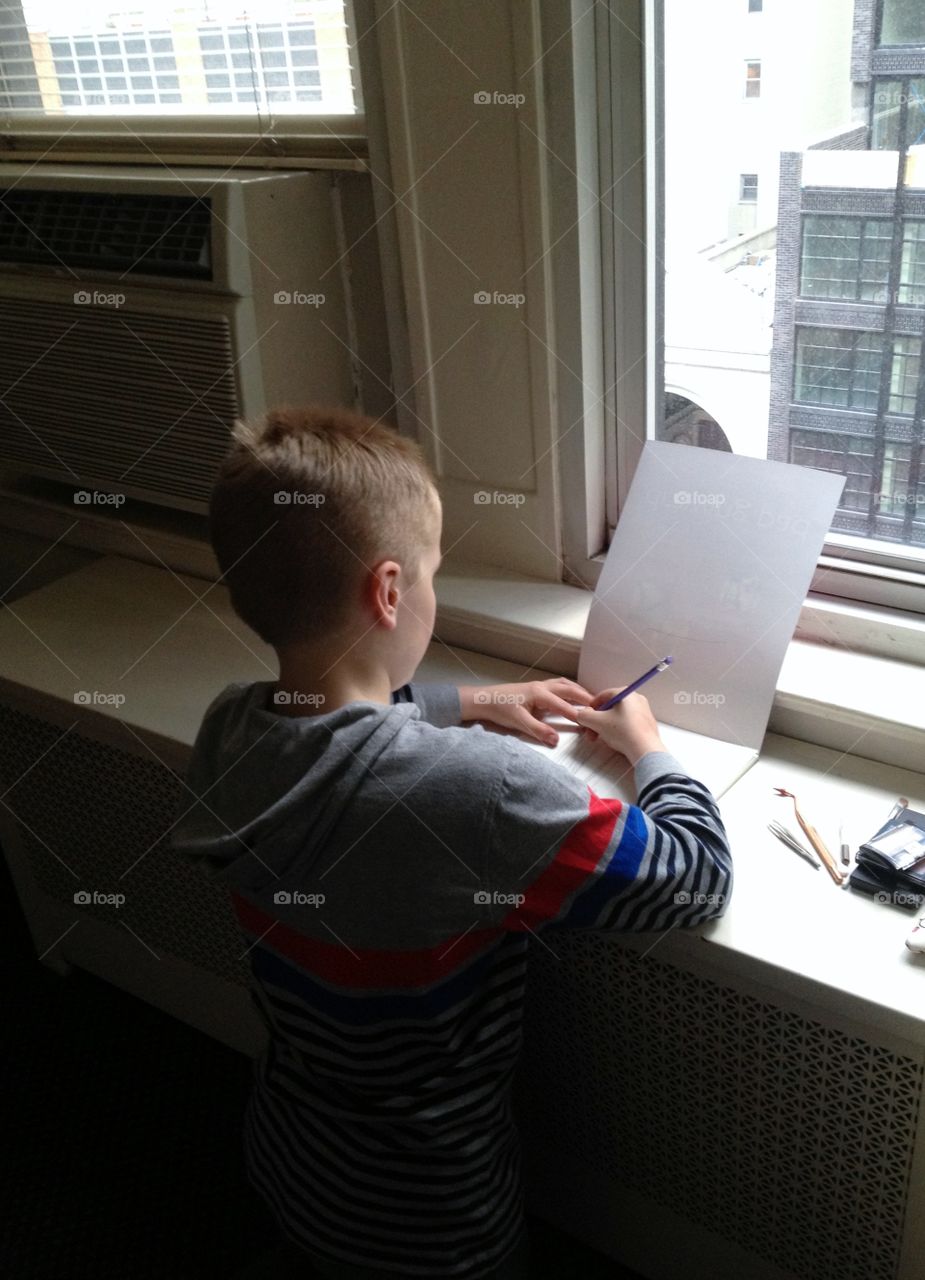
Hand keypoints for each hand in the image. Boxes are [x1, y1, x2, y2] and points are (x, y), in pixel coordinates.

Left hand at [458, 678, 594, 745]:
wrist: (483, 700)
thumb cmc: (499, 709)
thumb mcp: (518, 722)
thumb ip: (538, 730)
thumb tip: (556, 740)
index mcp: (538, 693)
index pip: (562, 704)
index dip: (576, 713)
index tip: (589, 722)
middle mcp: (541, 686)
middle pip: (568, 689)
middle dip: (584, 697)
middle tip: (600, 706)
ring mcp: (539, 686)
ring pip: (564, 684)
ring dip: (578, 690)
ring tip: (592, 699)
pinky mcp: (536, 689)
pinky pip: (558, 686)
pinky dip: (570, 689)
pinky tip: (573, 695)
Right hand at [573, 688, 664, 763]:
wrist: (644, 749)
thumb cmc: (624, 732)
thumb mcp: (596, 722)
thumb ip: (584, 716)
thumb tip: (582, 714)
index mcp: (625, 693)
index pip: (602, 696)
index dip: (591, 708)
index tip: (587, 717)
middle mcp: (636, 699)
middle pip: (610, 707)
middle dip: (598, 721)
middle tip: (593, 731)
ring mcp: (643, 711)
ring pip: (618, 716)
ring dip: (607, 726)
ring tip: (604, 738)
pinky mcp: (647, 723)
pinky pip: (628, 723)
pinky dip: (620, 730)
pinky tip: (617, 740)